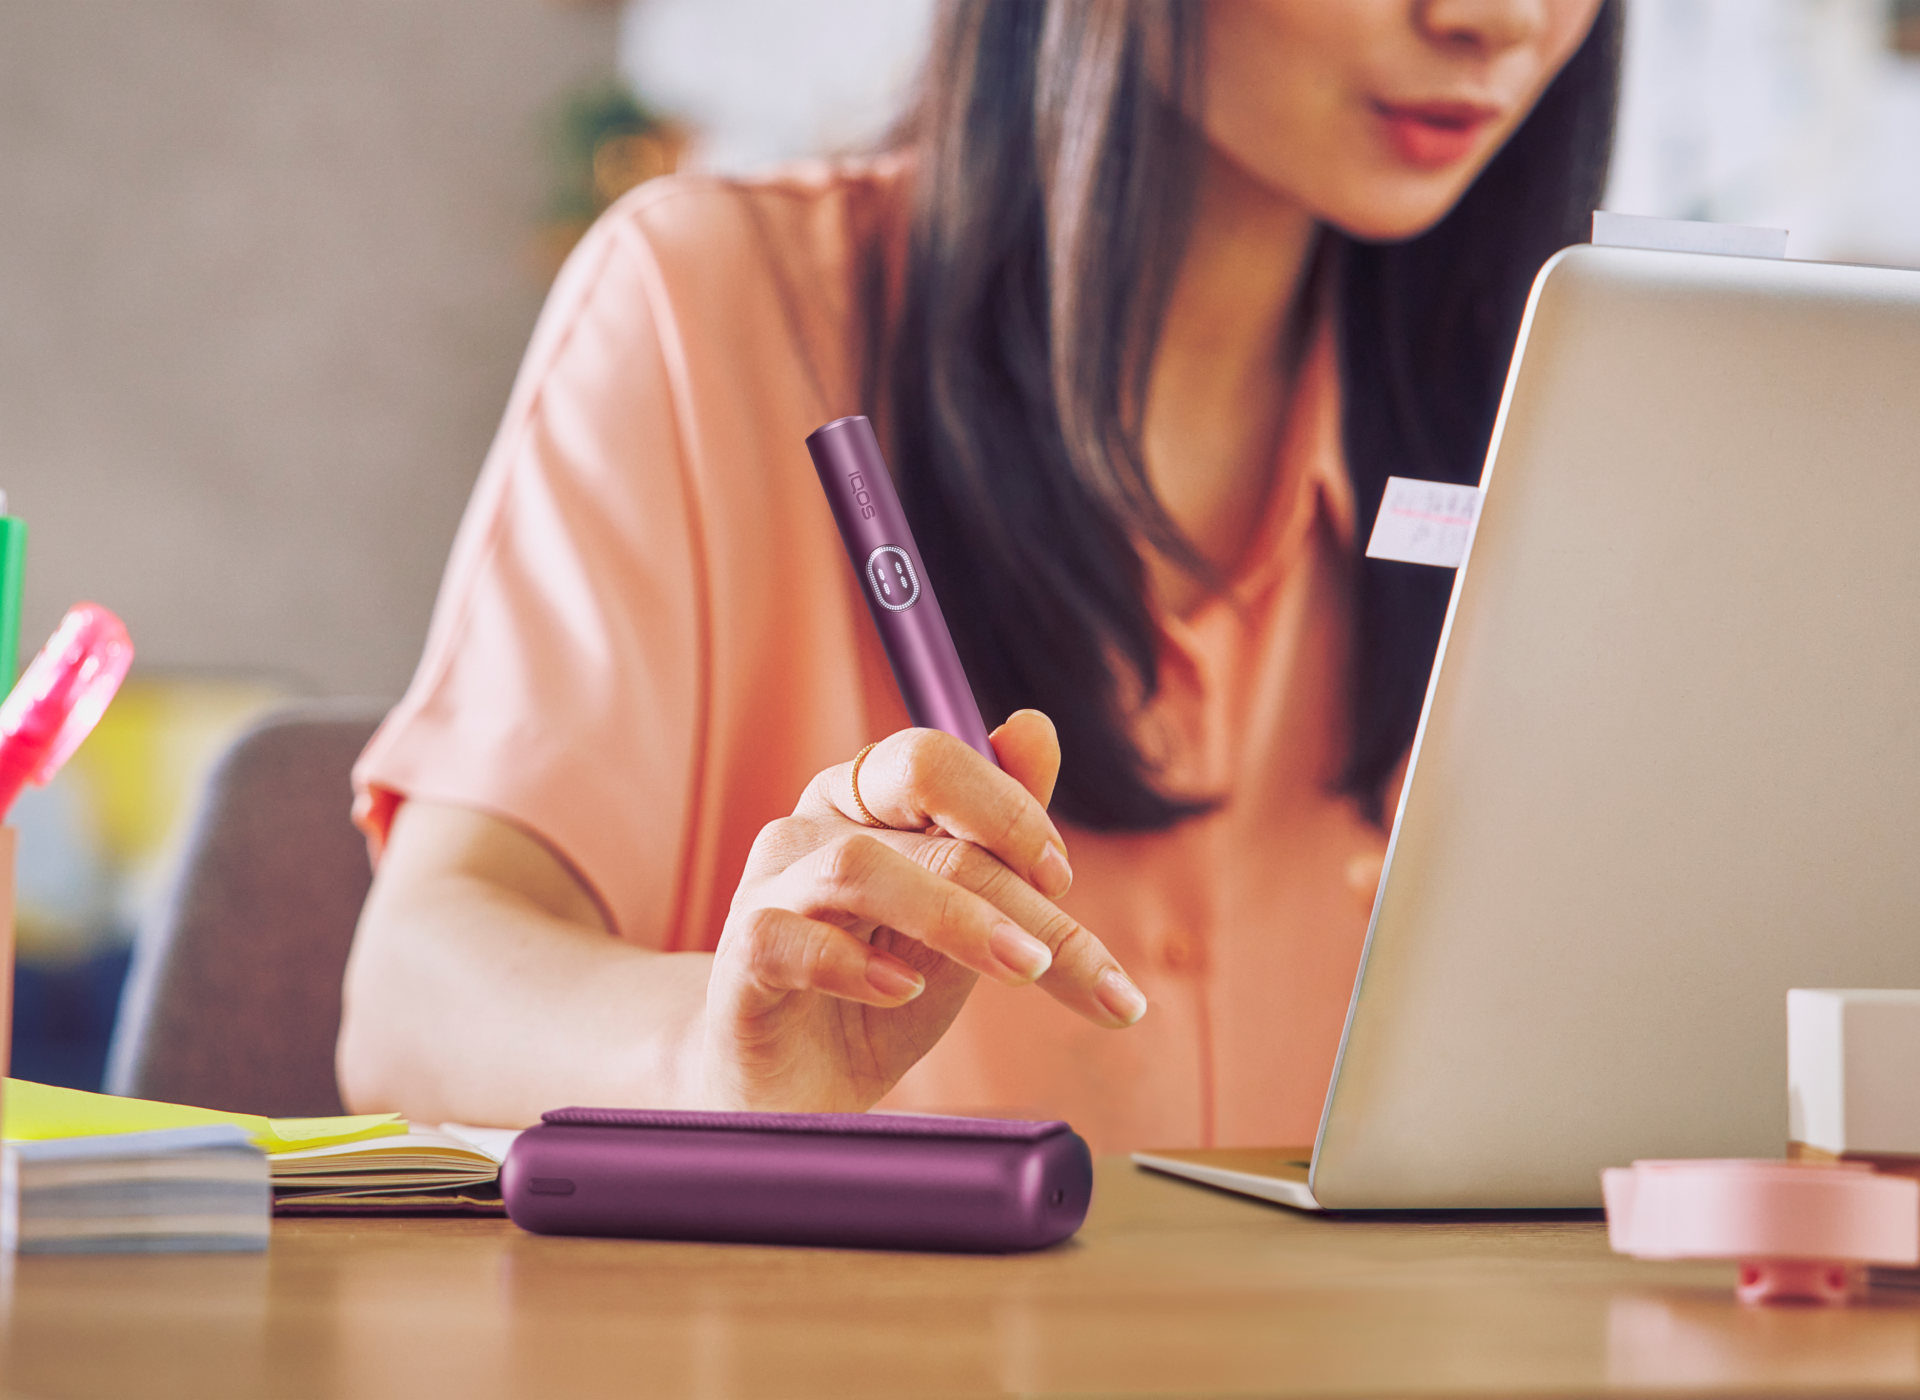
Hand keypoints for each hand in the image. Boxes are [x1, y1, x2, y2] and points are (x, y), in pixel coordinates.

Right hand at [700, 709, 1146, 1111]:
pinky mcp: (740, 959)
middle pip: (914, 800)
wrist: (800, 1088)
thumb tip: (1036, 725)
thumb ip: (1003, 830)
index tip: (1060, 882)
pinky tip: (905, 993)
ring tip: (1019, 969)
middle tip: (1055, 952)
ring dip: (953, 916)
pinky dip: (855, 964)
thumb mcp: (966, 915)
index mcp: (866, 797)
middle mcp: (812, 823)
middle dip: (1008, 877)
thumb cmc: (888, 989)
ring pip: (858, 863)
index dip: (1009, 811)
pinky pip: (788, 938)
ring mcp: (769, 887)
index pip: (938, 763)